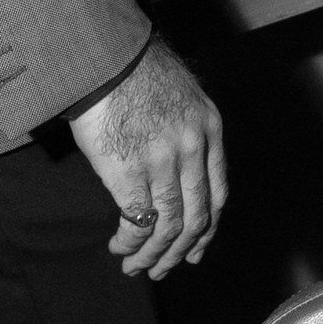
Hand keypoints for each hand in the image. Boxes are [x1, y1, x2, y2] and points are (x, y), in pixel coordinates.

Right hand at [68, 36, 228, 277]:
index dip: (207, 229)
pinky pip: (138, 221)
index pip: (217, 194)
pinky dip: (130, 242)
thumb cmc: (134, 69)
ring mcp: (163, 162)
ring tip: (136, 267)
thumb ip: (187, 132)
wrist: (105, 55)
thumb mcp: (181, 95)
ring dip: (152, 255)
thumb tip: (178, 171)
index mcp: (209, 129)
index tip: (196, 249)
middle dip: (180, 251)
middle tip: (163, 268)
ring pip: (168, 226)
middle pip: (196, 217)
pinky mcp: (130, 172)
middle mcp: (193, 148)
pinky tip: (120, 247)